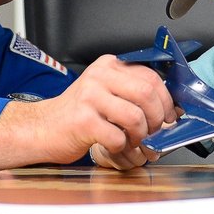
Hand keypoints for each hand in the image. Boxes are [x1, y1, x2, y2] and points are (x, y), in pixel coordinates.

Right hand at [42, 54, 174, 165]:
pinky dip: (121, 148)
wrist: (43, 128)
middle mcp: (99, 76)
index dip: (166, 99)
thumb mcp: (106, 91)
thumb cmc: (79, 113)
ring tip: (135, 143)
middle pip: (147, 93)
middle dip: (157, 118)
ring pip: (135, 116)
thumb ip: (133, 92)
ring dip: (141, 136)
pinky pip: (117, 137)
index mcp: (108, 65)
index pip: (151, 76)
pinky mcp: (82, 121)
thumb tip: (170, 106)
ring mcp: (89, 97)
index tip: (170, 115)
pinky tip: (115, 146)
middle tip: (155, 132)